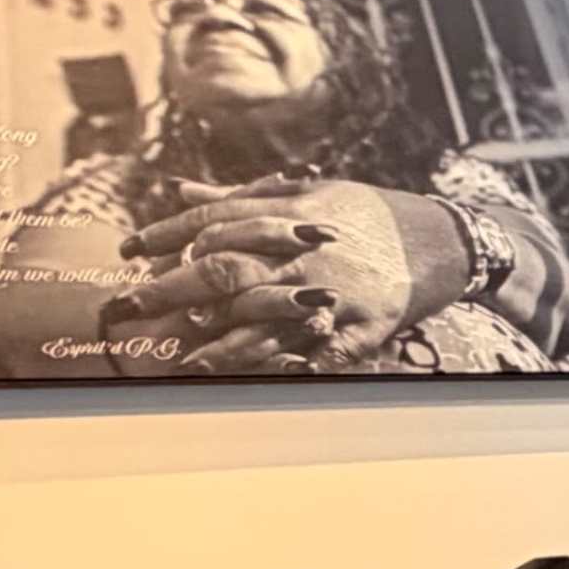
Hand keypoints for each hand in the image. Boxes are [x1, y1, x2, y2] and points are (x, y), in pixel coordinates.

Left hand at [101, 178, 460, 370]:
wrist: (442, 238)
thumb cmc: (364, 215)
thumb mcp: (305, 193)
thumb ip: (240, 198)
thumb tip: (178, 190)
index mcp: (289, 214)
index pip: (213, 222)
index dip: (165, 235)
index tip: (127, 250)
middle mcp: (305, 251)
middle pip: (225, 269)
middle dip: (171, 288)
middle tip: (128, 304)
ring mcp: (334, 290)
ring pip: (264, 317)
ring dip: (220, 341)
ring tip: (182, 358)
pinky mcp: (364, 323)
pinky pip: (322, 351)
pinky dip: (292, 365)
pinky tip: (257, 379)